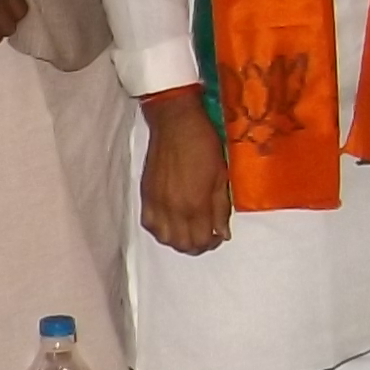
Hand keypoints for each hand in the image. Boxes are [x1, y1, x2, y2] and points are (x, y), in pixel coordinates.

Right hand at [138, 92, 230, 254]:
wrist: (176, 124)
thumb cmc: (204, 145)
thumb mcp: (221, 177)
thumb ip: (221, 209)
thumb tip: (223, 234)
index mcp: (195, 205)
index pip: (202, 241)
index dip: (213, 242)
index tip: (218, 234)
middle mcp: (173, 210)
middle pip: (182, 245)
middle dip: (197, 244)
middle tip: (206, 232)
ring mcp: (157, 203)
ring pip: (164, 238)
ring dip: (178, 239)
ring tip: (188, 228)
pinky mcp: (146, 195)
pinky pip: (149, 223)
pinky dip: (160, 228)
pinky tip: (170, 220)